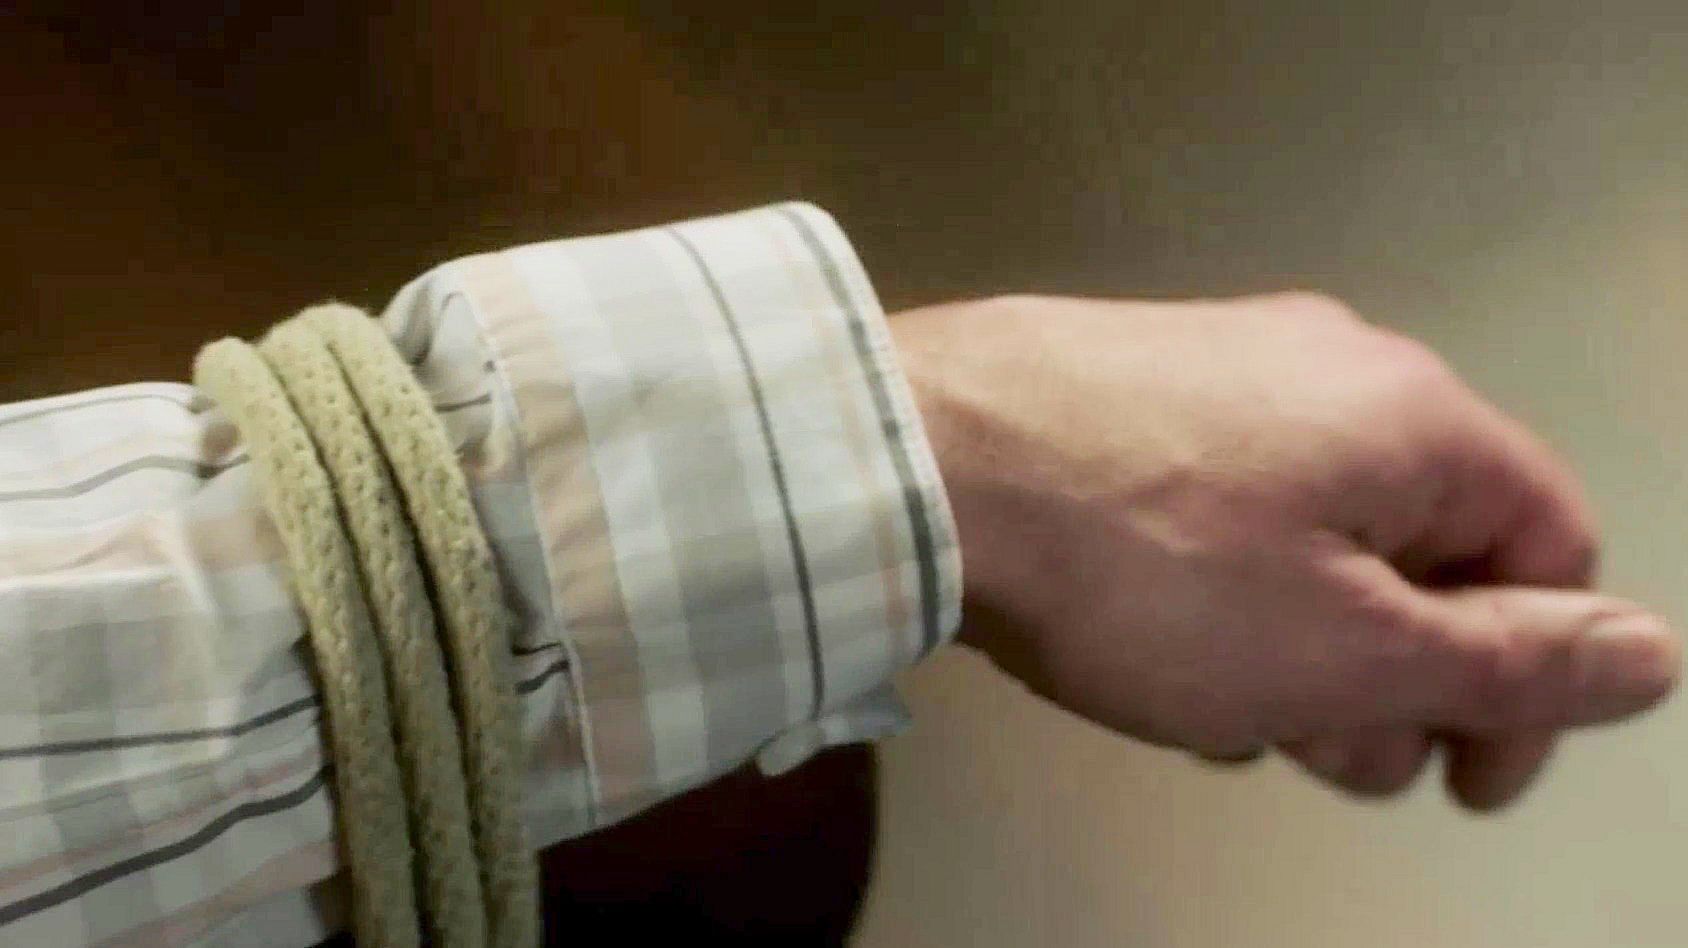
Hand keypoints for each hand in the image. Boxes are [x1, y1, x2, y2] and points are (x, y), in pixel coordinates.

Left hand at [892, 292, 1678, 809]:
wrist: (920, 456)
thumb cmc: (1141, 563)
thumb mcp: (1345, 650)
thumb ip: (1504, 662)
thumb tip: (1646, 657)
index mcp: (1417, 419)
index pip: (1549, 552)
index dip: (1528, 683)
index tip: (1462, 778)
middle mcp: (1333, 369)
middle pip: (1423, 549)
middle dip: (1387, 679)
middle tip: (1314, 752)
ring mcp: (1224, 371)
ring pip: (1313, 542)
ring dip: (1292, 650)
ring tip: (1213, 711)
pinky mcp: (1132, 394)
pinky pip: (1222, 514)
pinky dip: (1217, 597)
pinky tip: (1151, 652)